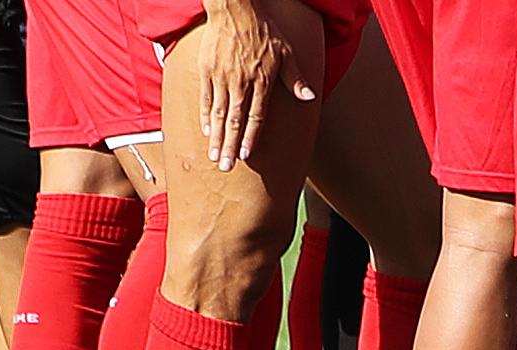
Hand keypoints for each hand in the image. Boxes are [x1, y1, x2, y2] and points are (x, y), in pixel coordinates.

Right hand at [199, 0, 311, 167]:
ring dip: (216, 137)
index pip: (256, 117)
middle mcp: (240, 82)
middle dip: (230, 146)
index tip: (246, 156)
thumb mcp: (286, 52)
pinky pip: (206, 97)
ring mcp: (221, 77)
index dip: (251, 138)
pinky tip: (206, 131)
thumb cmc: (264, 30)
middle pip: (234, 121)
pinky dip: (206, 115)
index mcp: (261, 81)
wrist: (234, 9)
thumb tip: (310, 98)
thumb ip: (295, 78)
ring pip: (218, 113)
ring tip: (214, 156)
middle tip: (225, 167)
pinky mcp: (207, 69)